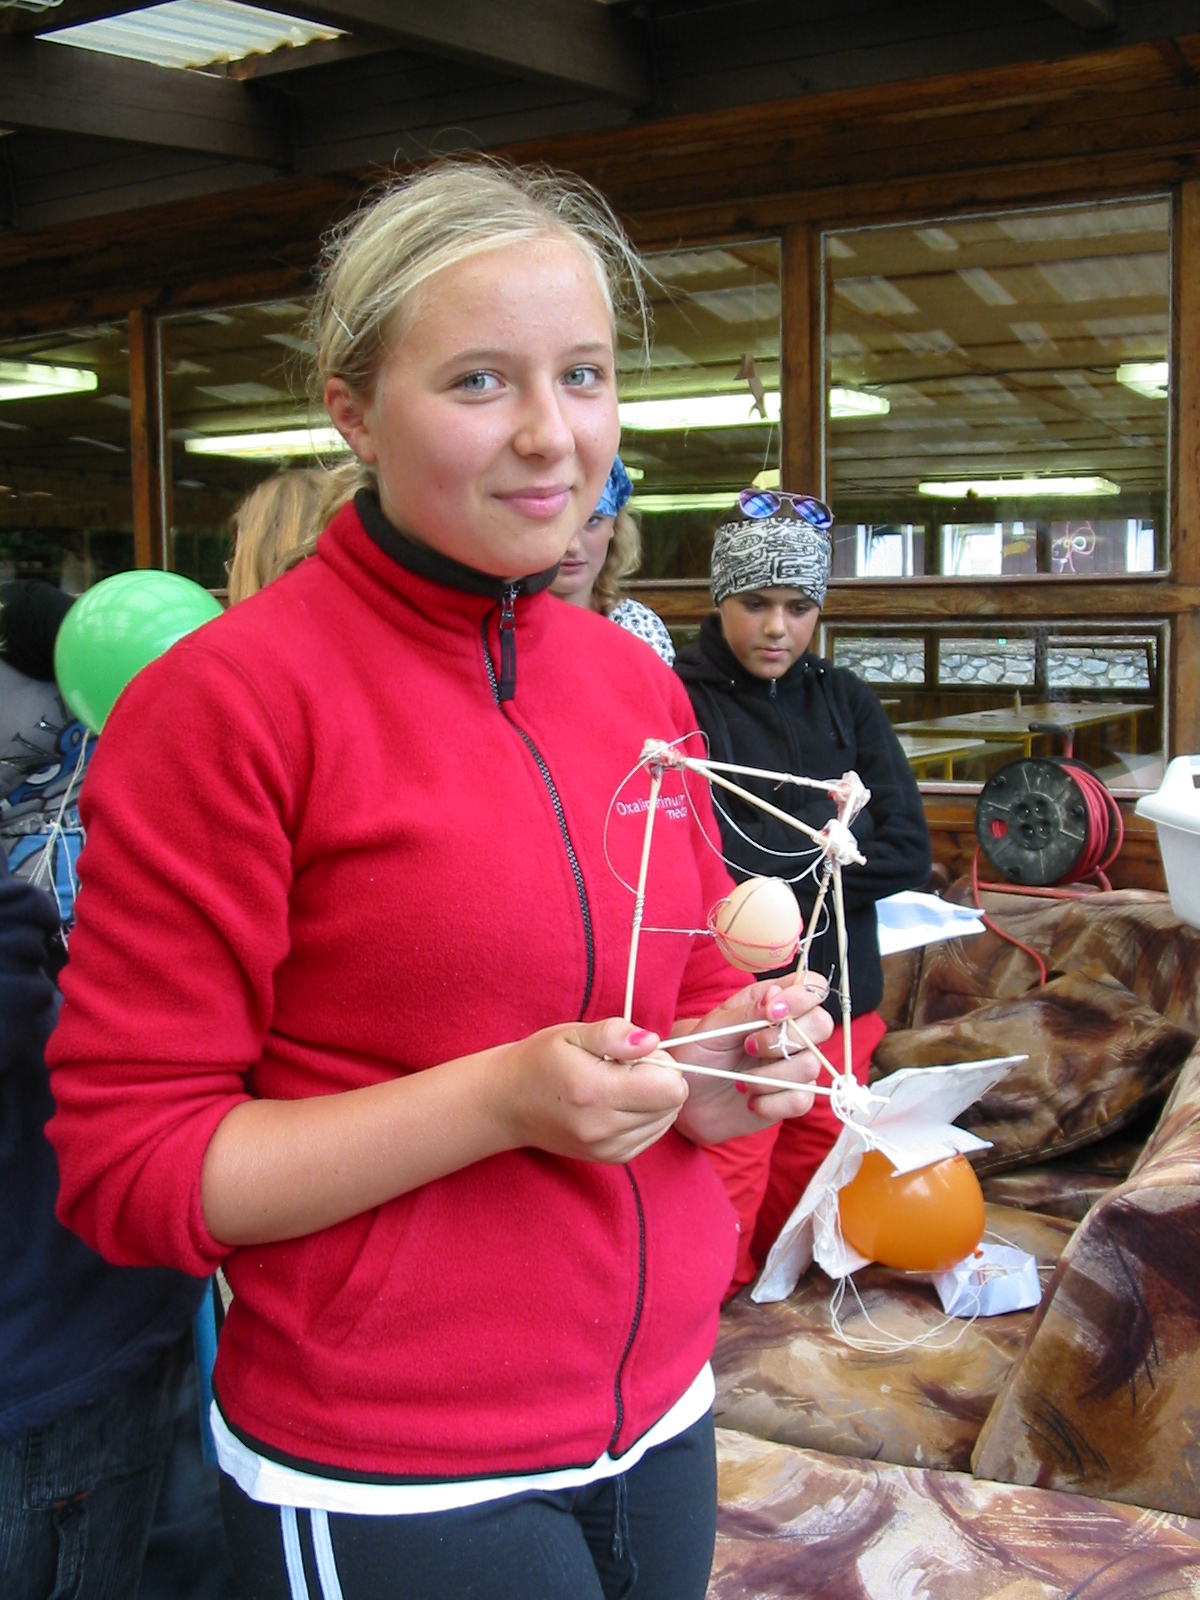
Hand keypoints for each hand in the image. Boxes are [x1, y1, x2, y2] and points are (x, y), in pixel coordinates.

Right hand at [489, 1017, 687, 1164]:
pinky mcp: (610, 1158)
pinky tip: (617, 1103)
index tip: (636, 1055)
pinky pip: (651, 1135)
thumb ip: (614, 1034)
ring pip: (665, 1121)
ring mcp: (607, 1148)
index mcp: (596, 1091)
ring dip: (653, 1100)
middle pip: (672, 1105)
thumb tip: (652, 1041)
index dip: (662, 1064)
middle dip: (659, 1081)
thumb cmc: (540, 1061)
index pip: (670, 1088)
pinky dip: (644, 1117)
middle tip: (624, 1068)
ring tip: (618, 1086)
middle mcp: (604, 1127)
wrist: (508, 1103)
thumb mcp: (572, 1034)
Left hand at [667, 975, 834, 1145]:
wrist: (690, 1096)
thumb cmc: (700, 1053)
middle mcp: (792, 1030)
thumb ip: (747, 1011)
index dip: (801, 997)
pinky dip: (772, 1102)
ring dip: (769, 1076)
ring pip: (811, 1065)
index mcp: (774, 1001)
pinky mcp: (795, 1096)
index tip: (772, 1012)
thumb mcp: (715, 1027)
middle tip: (748, 1046)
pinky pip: (802, 1099)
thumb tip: (776, 996)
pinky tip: (750, 1100)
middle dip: (784, 1039)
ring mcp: (797, 1064)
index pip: (813, 986)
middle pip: (822, 1024)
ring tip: (741, 1081)